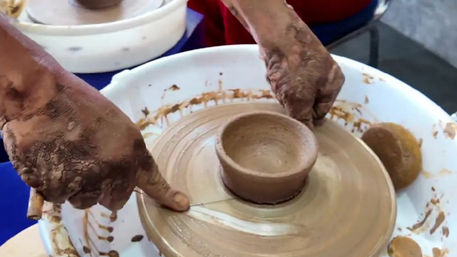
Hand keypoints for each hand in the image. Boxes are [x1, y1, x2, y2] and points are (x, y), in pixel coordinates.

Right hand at [0, 14, 188, 211]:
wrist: (41, 93)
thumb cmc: (76, 102)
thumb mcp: (114, 123)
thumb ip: (122, 151)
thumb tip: (121, 171)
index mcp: (132, 151)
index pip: (153, 180)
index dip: (166, 195)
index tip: (181, 204)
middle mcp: (114, 170)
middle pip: (115, 200)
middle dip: (102, 189)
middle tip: (87, 165)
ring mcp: (85, 181)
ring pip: (83, 201)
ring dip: (76, 187)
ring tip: (65, 157)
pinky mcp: (57, 187)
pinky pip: (57, 197)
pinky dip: (52, 183)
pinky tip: (50, 159)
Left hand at [221, 0, 344, 127]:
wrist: (278, 35)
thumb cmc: (294, 67)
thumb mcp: (300, 99)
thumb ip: (303, 119)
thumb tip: (307, 134)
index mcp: (334, 84)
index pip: (321, 112)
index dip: (306, 116)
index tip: (294, 114)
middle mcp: (325, 75)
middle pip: (306, 101)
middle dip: (293, 101)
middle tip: (285, 95)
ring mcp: (309, 66)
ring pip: (294, 91)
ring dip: (283, 91)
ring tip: (279, 81)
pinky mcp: (293, 60)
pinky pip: (285, 79)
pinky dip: (278, 79)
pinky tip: (274, 74)